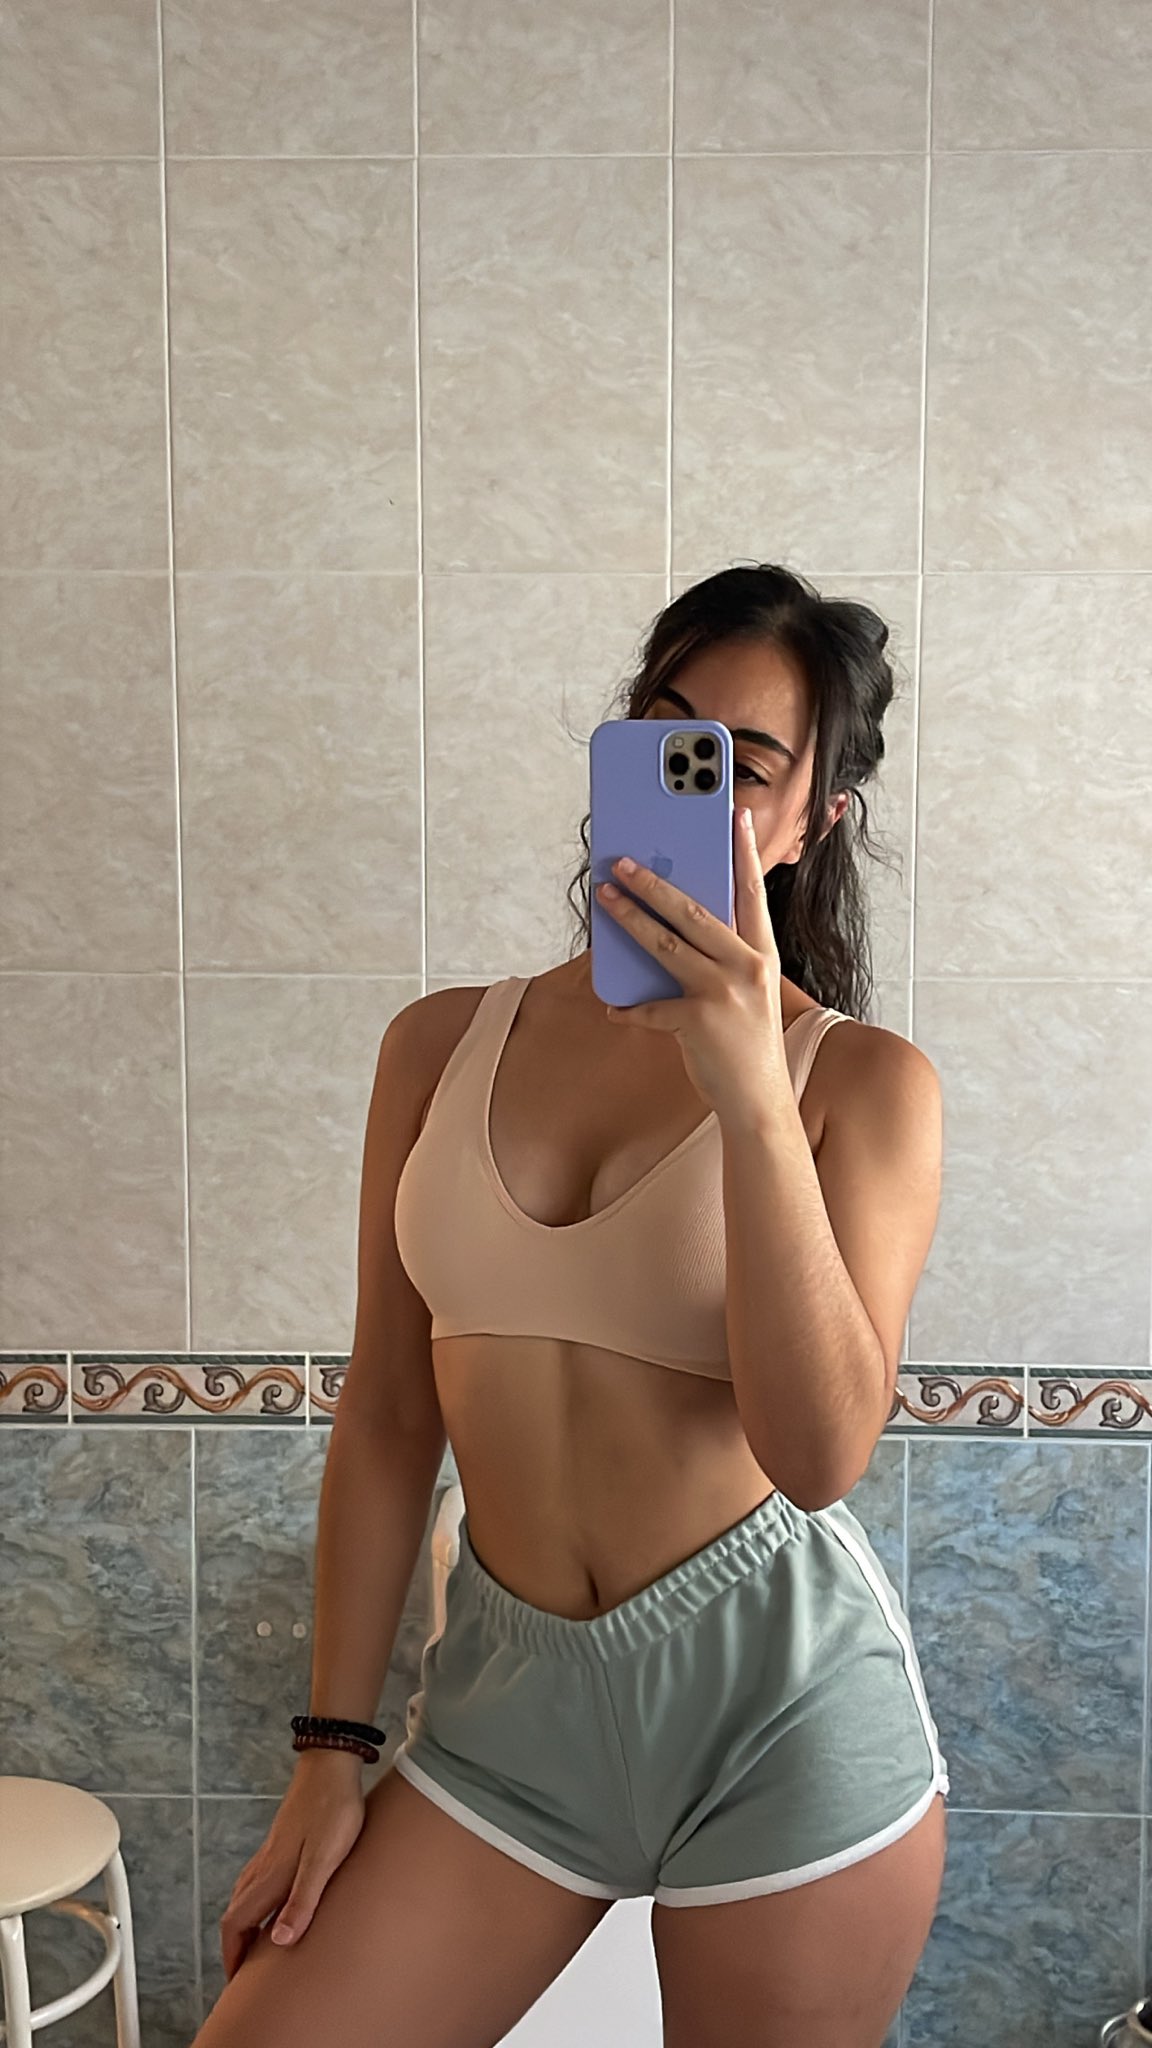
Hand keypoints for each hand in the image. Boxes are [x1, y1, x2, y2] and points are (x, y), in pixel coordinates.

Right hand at [218, 1752, 365, 1978]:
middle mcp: (263, 1868)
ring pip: (245, 1898)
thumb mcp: (324, 1860)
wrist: (331, 1766)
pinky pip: (258, 1883)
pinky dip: (258, 1904)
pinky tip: (278, 1905)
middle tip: (246, 1974)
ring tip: (259, 1948)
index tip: (236, 1984)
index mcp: (269, 1877)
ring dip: (246, 1926)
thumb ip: (303, 1900)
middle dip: (236, 1947)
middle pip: (236, 1915)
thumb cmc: (332, 1810)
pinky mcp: (281, 1844)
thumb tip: (280, 1943)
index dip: (232, 1956)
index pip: (236, 1925)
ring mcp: (270, 1854)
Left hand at [595, 805, 790, 1124]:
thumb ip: (719, 958)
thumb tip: (670, 926)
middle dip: (654, 882)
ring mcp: (724, 993)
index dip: (744, 852)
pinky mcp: (698, 1020)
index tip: (736, 816)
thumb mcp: (746, 992)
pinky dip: (628, 1008)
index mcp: (763, 954)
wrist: (759, 1101)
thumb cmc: (746, 1042)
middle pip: (693, 911)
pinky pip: (649, 1006)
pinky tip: (614, 1006)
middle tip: (623, 861)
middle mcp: (748, 967)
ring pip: (664, 944)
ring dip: (629, 919)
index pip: (752, 893)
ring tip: (605, 898)